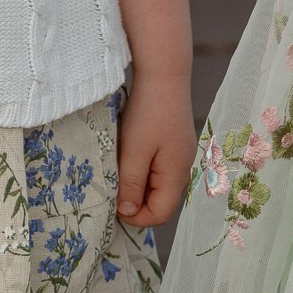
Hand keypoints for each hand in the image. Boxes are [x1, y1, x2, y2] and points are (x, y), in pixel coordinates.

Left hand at [114, 72, 195, 228]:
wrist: (163, 74)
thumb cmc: (148, 112)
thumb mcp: (134, 152)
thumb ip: (131, 185)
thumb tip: (127, 212)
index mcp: (176, 174)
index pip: (160, 214)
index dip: (136, 218)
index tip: (112, 207)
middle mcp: (183, 168)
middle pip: (160, 201)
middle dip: (135, 202)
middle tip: (110, 189)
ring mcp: (179, 155)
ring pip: (157, 185)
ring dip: (136, 185)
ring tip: (116, 172)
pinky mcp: (173, 143)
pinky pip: (157, 168)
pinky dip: (141, 170)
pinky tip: (127, 156)